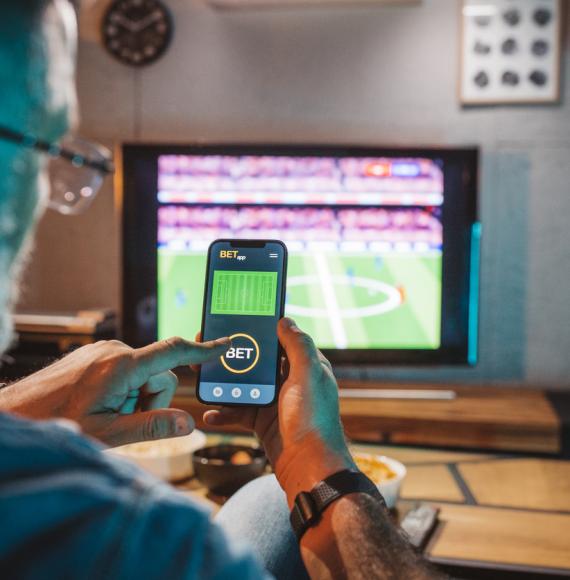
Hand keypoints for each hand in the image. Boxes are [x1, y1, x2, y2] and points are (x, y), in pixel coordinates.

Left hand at [0, 336, 229, 446]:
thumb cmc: (59, 423)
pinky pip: (127, 368)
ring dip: (136, 396)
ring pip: (144, 373)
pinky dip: (125, 388)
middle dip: (152, 400)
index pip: (174, 352)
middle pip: (160, 374)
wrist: (18, 411)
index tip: (225, 344)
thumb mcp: (109, 434)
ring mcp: (105, 349)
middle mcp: (116, 350)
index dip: (203, 350)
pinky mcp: (98, 353)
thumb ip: (152, 427)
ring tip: (109, 413)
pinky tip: (102, 403)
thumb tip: (188, 423)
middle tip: (124, 420)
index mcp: (123, 366)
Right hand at [202, 318, 354, 505]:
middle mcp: (291, 382)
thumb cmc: (312, 419)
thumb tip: (285, 320)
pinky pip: (240, 411)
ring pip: (245, 386)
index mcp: (305, 366)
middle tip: (209, 348)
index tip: (239, 321)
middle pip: (258, 362)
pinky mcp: (264, 421)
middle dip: (235, 357)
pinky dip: (225, 412)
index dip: (262, 331)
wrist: (309, 468)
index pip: (282, 341)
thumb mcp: (308, 375)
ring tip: (203, 377)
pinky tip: (211, 413)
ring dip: (225, 383)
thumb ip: (298, 346)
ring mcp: (276, 402)